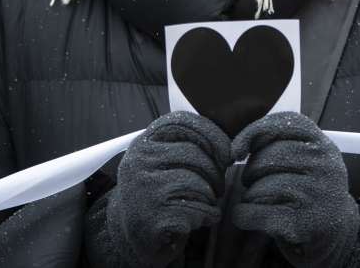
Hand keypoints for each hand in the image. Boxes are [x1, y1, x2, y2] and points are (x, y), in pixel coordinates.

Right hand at [106, 111, 231, 265]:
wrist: (132, 238)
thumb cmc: (158, 196)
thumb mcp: (161, 164)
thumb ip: (184, 146)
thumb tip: (226, 147)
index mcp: (143, 144)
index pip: (180, 122)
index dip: (211, 134)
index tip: (226, 153)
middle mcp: (138, 162)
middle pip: (194, 154)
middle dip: (215, 172)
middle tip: (219, 187)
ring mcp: (144, 189)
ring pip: (198, 184)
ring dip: (211, 197)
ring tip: (206, 205)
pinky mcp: (153, 217)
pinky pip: (197, 209)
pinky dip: (208, 215)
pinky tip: (203, 220)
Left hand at [231, 112, 359, 266]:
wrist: (336, 235)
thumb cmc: (309, 190)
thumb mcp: (307, 160)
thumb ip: (280, 144)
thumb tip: (236, 148)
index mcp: (323, 145)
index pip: (283, 124)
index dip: (253, 133)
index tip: (238, 150)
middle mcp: (325, 167)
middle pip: (269, 157)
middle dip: (251, 170)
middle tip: (252, 182)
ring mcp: (317, 195)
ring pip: (261, 187)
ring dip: (249, 196)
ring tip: (257, 200)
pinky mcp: (304, 223)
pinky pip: (257, 213)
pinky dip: (243, 215)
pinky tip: (246, 216)